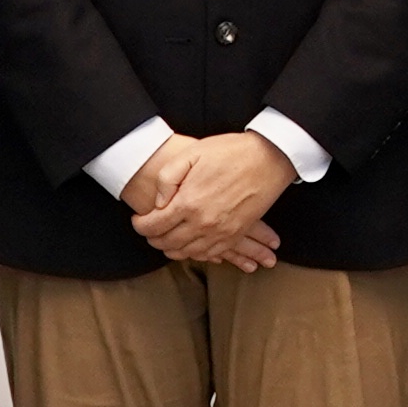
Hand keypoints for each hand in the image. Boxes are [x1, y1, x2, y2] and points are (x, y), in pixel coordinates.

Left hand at [127, 132, 290, 268]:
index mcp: (189, 203)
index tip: (138, 220)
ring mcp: (221, 232)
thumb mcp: (192, 153)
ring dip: (171, 249)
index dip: (140, 225)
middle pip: (167, 243)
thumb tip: (159, 202)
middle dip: (153, 239)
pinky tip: (189, 245)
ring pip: (186, 253)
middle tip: (149, 230)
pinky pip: (209, 255)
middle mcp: (203, 223)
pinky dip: (194, 254)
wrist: (269, 158)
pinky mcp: (235, 235)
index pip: (154, 226)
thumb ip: (168, 178)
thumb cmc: (231, 152)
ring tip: (165, 238)